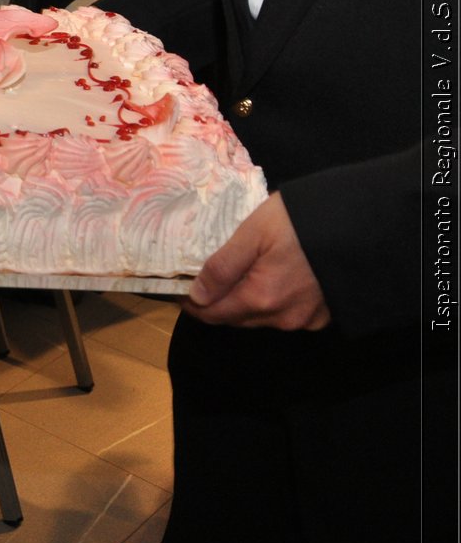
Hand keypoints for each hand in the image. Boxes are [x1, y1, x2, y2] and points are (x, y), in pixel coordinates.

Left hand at [183, 192, 330, 329]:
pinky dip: (273, 302)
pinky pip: (287, 315)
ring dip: (245, 302)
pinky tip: (274, 278)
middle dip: (217, 301)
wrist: (362, 223)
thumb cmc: (301, 222)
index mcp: (260, 298)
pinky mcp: (324, 316)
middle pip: (235, 318)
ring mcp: (305, 320)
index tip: (181, 285)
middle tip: (207, 276)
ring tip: (239, 274)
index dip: (192, 302)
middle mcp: (282, 317)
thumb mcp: (253, 233)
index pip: (212, 315)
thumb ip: (222, 267)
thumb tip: (196, 296)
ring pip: (260, 318)